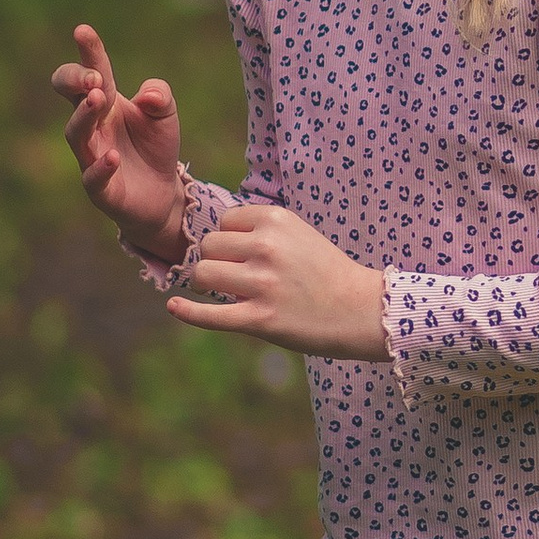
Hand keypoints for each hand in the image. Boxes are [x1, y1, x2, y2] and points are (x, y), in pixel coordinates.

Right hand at [52, 22, 186, 260]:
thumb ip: (161, 96)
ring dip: (83, 116)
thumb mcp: (166, 115)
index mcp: (104, 102)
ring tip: (96, 99)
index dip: (87, 53)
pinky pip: (93, 177)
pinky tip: (111, 156)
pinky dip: (100, 167)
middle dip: (75, 81)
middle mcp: (92, 126)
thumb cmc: (155, 147)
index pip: (90, 72)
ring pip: (75, 134)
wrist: (161, 194)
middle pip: (70, 97)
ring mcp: (91, 157)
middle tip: (93, 77)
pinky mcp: (101, 189)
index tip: (83, 31)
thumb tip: (149, 95)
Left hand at [163, 203, 388, 359]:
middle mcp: (267, 247)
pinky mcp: (260, 319)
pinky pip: (209, 315)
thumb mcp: (298, 234)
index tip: (247, 255)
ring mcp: (262, 284)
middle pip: (209, 247)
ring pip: (204, 275)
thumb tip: (211, 238)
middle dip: (218, 261)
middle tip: (240, 278)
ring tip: (231, 292)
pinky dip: (187, 312)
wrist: (363, 311)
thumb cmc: (327, 273)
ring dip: (210, 285)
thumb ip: (260, 230)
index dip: (230, 240)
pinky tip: (174, 307)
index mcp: (277, 220)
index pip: (224, 222)